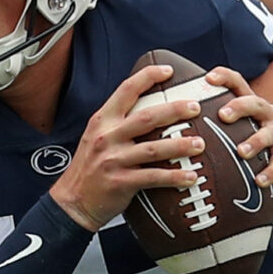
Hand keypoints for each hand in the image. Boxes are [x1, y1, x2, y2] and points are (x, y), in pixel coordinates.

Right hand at [49, 62, 206, 231]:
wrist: (72, 202)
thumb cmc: (89, 170)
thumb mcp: (96, 137)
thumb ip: (118, 124)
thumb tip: (149, 112)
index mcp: (102, 121)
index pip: (126, 90)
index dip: (148, 77)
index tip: (168, 71)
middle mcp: (107, 137)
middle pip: (146, 117)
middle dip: (174, 110)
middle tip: (195, 108)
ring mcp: (113, 160)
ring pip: (153, 148)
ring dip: (180, 145)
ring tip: (199, 144)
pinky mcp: (120, 182)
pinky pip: (153, 177)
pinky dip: (174, 177)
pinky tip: (190, 176)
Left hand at [204, 66, 272, 195]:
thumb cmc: (252, 144)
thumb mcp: (237, 129)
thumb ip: (216, 124)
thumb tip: (176, 124)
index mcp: (251, 105)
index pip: (239, 84)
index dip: (225, 77)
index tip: (209, 78)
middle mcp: (267, 114)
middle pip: (255, 103)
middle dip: (239, 107)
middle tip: (222, 116)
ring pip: (269, 133)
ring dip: (255, 142)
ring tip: (241, 151)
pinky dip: (269, 172)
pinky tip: (259, 180)